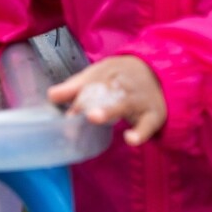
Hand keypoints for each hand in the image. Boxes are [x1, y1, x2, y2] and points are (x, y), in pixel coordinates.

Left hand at [48, 54, 167, 145]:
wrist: (160, 73)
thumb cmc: (121, 77)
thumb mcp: (99, 75)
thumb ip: (75, 87)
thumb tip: (51, 96)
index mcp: (106, 73)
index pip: (89, 83)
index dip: (76, 96)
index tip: (65, 112)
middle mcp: (122, 84)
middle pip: (104, 92)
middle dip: (88, 102)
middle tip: (74, 112)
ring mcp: (138, 99)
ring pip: (123, 104)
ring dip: (108, 110)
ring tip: (93, 117)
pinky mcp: (153, 115)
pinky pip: (147, 125)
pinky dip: (140, 132)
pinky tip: (130, 139)